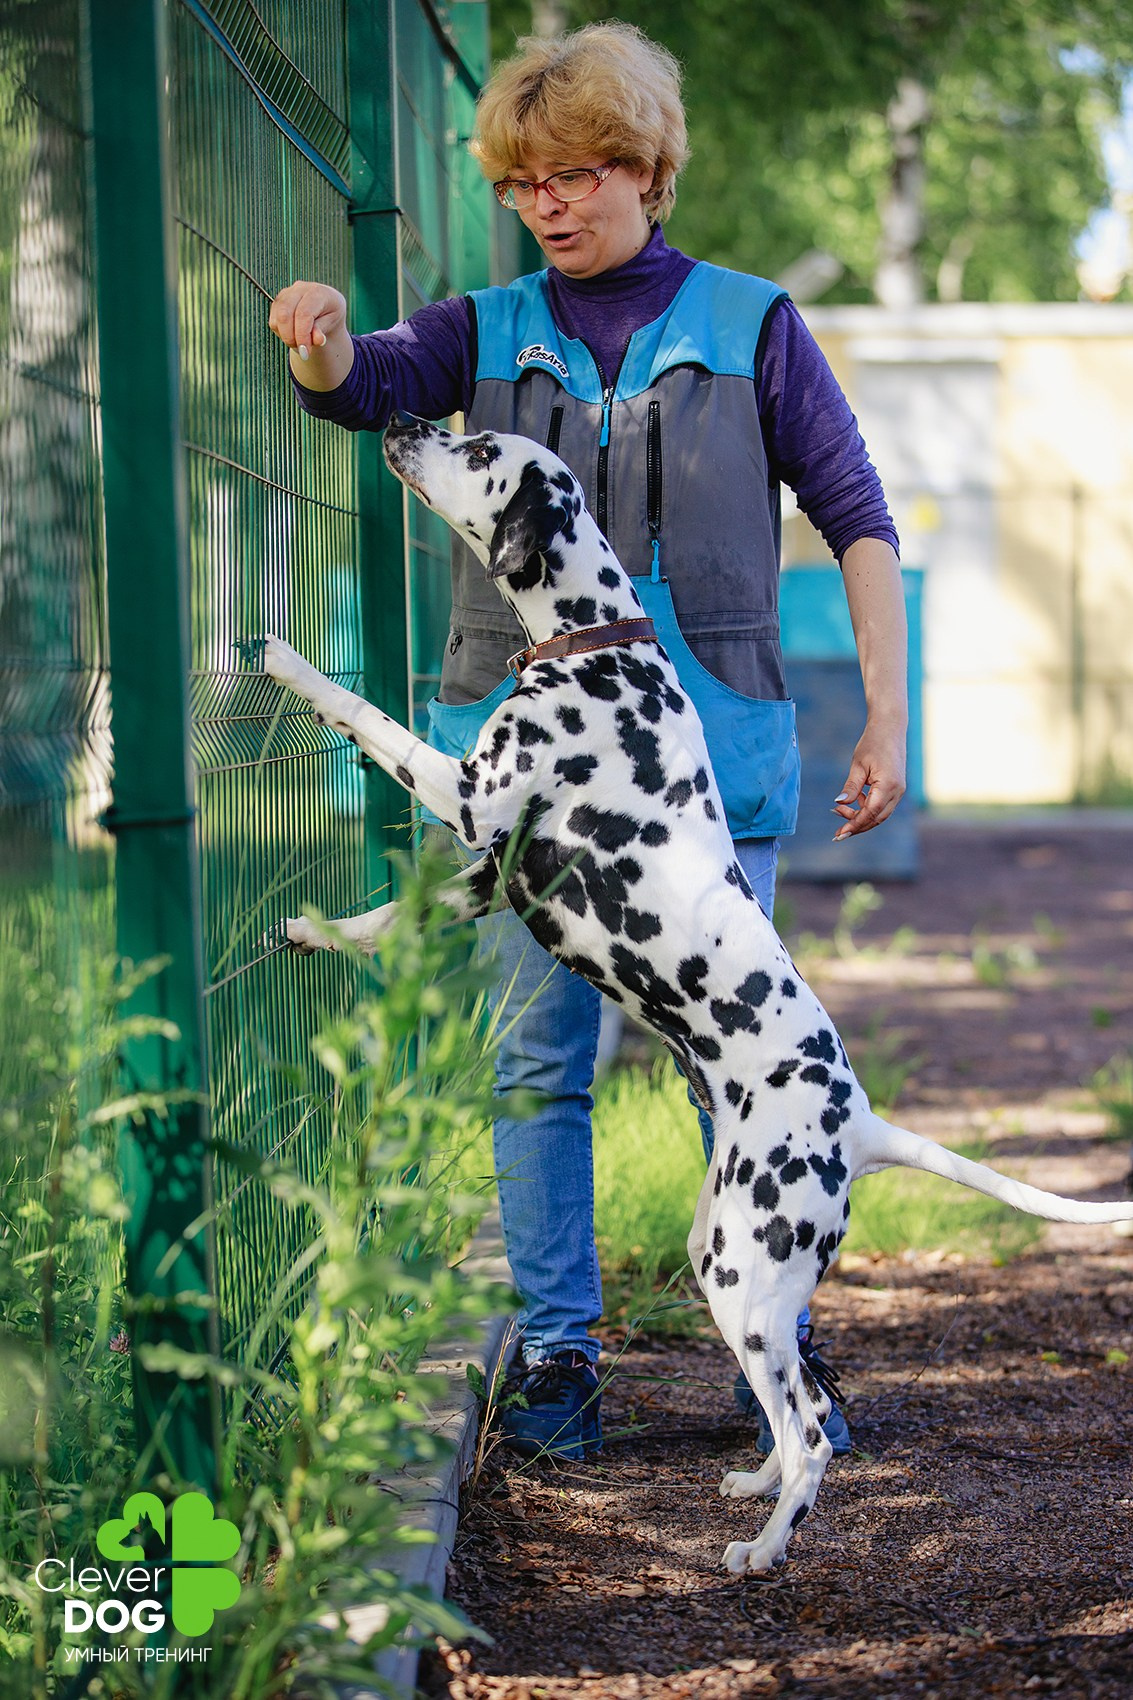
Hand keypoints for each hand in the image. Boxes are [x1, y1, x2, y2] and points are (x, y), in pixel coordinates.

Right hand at [268, 280, 346, 358]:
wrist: (324, 308)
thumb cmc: (330, 315)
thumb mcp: (332, 322)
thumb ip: (322, 330)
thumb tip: (317, 340)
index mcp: (317, 292)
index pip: (303, 314)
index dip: (302, 335)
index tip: (305, 352)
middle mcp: (300, 289)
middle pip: (285, 314)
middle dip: (290, 337)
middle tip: (301, 351)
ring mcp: (286, 293)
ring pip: (277, 319)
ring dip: (286, 336)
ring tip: (299, 342)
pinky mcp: (278, 301)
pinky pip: (273, 321)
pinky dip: (281, 333)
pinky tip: (293, 333)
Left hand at [833, 716, 906, 838]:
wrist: (890, 728)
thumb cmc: (872, 744)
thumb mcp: (858, 765)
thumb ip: (851, 787)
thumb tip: (839, 803)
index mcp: (888, 786)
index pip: (870, 814)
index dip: (854, 825)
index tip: (839, 834)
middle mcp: (897, 792)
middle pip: (876, 819)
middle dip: (857, 826)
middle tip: (837, 832)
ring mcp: (899, 791)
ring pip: (880, 815)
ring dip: (861, 817)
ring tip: (840, 811)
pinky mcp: (896, 788)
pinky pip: (882, 806)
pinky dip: (868, 808)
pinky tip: (855, 801)